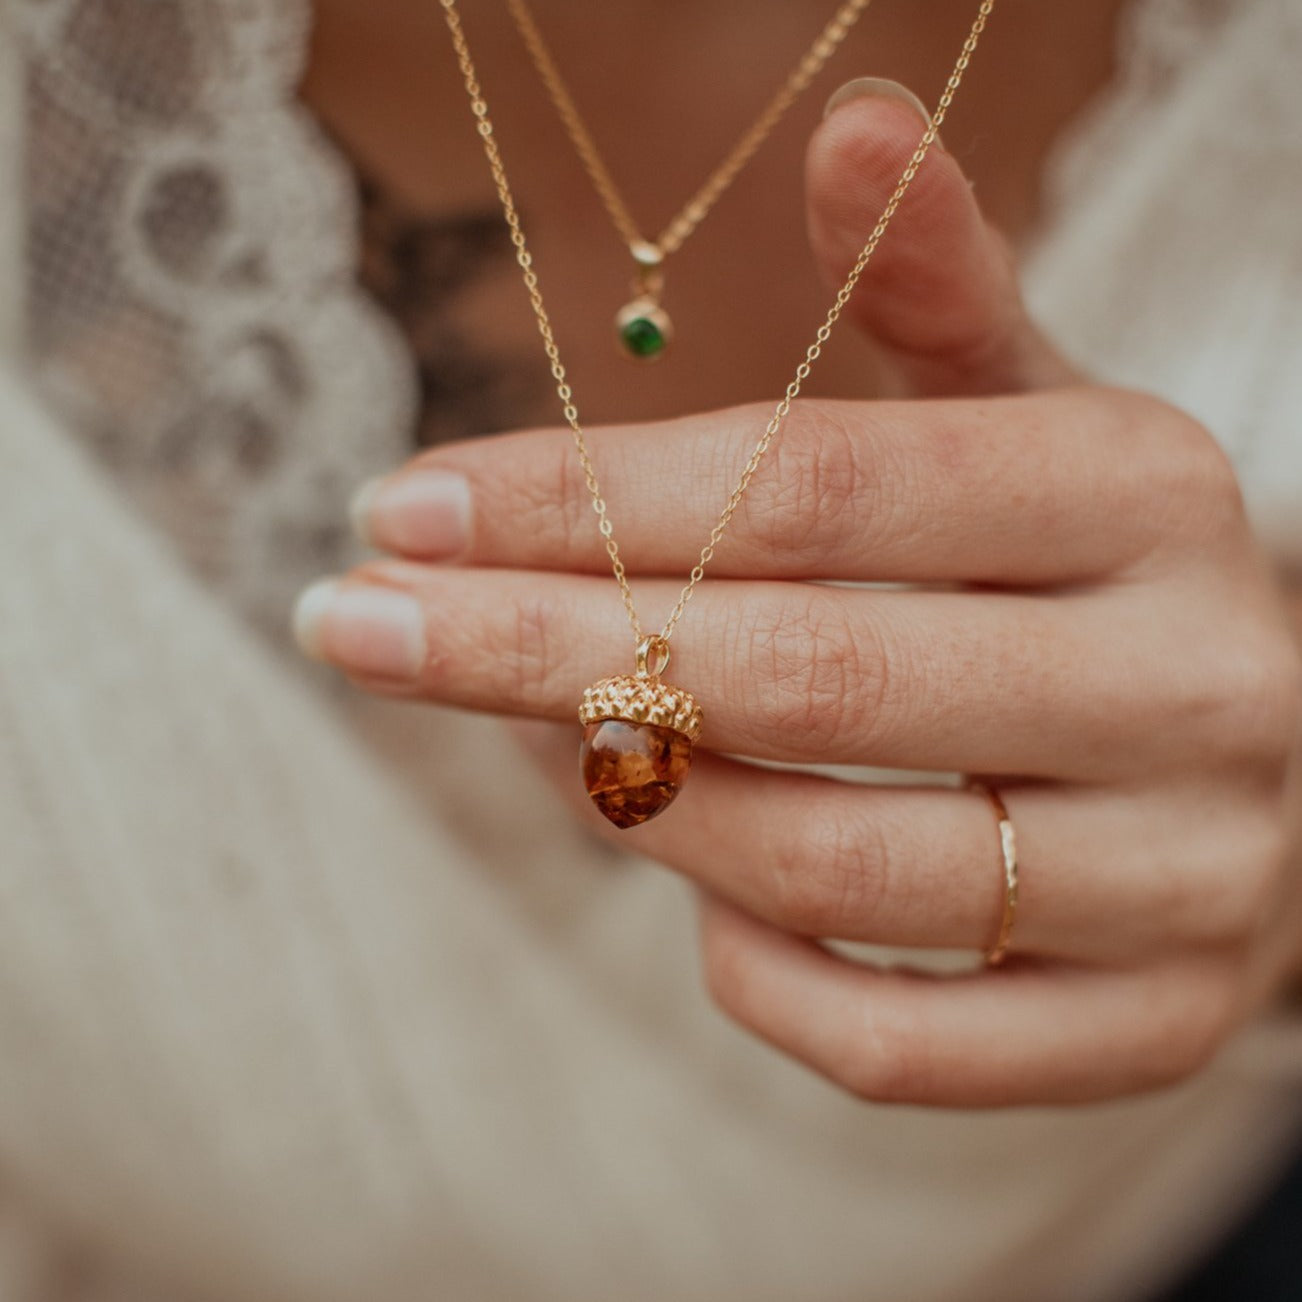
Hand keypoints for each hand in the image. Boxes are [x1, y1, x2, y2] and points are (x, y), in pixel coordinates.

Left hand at [295, 89, 1301, 1105]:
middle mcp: (1186, 683)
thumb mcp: (1024, 414)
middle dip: (538, 655)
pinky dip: (751, 981)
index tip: (400, 511)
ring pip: (837, 874)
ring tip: (536, 740)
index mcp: (1138, 491)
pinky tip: (694, 899)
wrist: (1261, 752)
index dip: (583, 500)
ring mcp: (1182, 878)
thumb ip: (934, 293)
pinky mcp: (1150, 1026)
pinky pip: (900, 1048)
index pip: (814, 488)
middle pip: (805, 680)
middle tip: (357, 627)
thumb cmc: (1078, 569)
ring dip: (638, 807)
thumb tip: (850, 125)